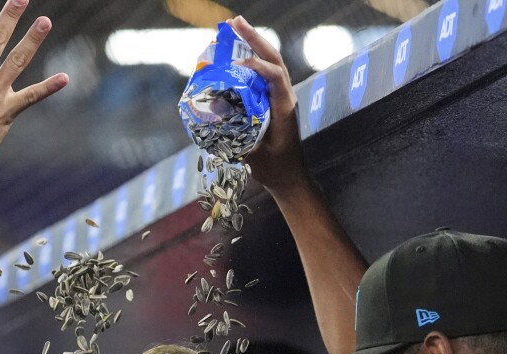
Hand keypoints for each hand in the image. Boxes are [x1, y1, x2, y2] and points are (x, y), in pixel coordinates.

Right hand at [231, 16, 311, 195]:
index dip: (257, 66)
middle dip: (253, 39)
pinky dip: (251, 60)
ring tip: (235, 26)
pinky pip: (263, 75)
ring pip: (270, 63)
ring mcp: (281, 97)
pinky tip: (235, 52)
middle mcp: (285, 96)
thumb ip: (238, 135)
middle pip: (273, 59)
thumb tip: (215, 116)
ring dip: (253, 44)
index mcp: (285, 107)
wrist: (291, 179)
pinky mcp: (274, 102)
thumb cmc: (275, 169)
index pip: (275, 76)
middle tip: (234, 22)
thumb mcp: (255, 155)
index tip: (235, 63)